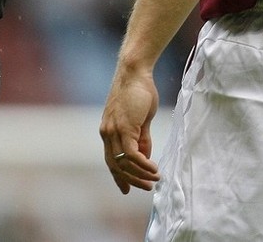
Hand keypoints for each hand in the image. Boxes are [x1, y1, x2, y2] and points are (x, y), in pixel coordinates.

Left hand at [99, 65, 160, 194]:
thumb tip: (145, 156)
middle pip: (115, 166)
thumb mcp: (140, 118)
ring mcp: (113, 130)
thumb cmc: (139, 91)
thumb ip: (141, 138)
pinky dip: (142, 164)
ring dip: (140, 174)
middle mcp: (107, 133)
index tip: (126, 189)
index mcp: (108, 131)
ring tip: (155, 180)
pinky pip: (131, 154)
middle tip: (147, 188)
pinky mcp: (123, 128)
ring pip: (123, 163)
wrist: (135, 71)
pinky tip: (154, 169)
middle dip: (131, 180)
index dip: (119, 177)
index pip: (110, 160)